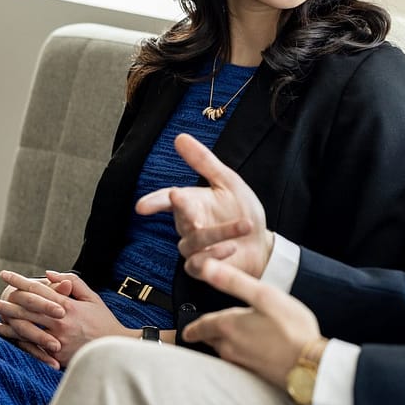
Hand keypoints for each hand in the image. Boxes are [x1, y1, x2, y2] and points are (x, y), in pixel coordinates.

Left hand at [0, 269, 130, 368]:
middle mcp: (60, 321)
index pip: (39, 289)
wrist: (115, 349)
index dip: (20, 281)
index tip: (4, 275)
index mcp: (69, 305)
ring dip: (5, 322)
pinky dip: (14, 340)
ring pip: (25, 328)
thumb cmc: (104, 321)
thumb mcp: (92, 298)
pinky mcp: (56, 354)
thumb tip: (49, 273)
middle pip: (27, 309)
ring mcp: (57, 339)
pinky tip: (2, 334)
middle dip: (5, 303)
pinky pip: (31, 346)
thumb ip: (72, 282)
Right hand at [135, 133, 275, 278]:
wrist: (262, 244)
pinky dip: (214, 255)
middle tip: (182, 200)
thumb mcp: (227, 181)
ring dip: (217, 233)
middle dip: (183, 211)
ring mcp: (194, 248)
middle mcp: (189, 225)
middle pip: (179, 219)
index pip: (166, 200)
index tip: (142, 206)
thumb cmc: (242, 211)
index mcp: (191, 202)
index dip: (154, 202)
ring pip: (192, 242)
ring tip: (244, 225)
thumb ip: (204, 161)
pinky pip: (198, 264)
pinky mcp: (203, 268)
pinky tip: (230, 247)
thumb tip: (179, 137)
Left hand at [181, 257, 319, 386]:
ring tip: (227, 338)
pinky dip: (238, 354)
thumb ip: (234, 282)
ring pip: (224, 351)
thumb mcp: (264, 296)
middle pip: (211, 340)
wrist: (310, 366)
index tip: (187, 330)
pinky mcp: (253, 374)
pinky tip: (250, 350)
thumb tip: (207, 267)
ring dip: (222, 344)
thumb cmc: (292, 329)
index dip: (193, 326)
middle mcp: (229, 347)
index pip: (201, 326)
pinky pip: (238, 362)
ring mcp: (241, 364)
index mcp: (228, 326)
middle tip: (201, 332)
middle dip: (205, 335)